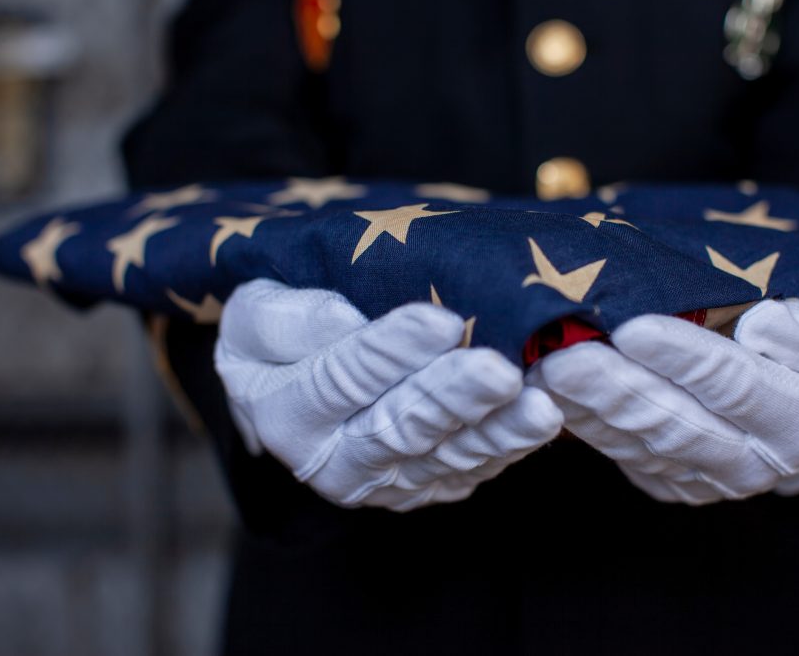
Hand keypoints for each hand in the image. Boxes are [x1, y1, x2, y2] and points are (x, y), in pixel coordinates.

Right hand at [215, 279, 561, 511]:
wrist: (297, 382)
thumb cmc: (283, 335)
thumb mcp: (256, 311)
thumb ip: (289, 320)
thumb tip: (344, 322)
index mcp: (286, 415)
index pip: (343, 377)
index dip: (392, 350)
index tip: (440, 320)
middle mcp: (336, 463)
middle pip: (401, 426)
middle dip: (454, 397)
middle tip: (498, 370)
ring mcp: (388, 482)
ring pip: (447, 455)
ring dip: (496, 431)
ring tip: (537, 405)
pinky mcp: (428, 486)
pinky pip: (472, 468)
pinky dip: (509, 445)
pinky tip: (541, 420)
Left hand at [528, 291, 798, 503]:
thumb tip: (762, 328)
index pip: (734, 383)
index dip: (683, 357)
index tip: (634, 326)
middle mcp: (750, 462)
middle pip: (673, 421)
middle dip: (613, 388)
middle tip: (563, 356)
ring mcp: (703, 478)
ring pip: (636, 440)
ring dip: (585, 406)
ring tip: (541, 369)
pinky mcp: (668, 480)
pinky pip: (619, 451)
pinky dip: (582, 420)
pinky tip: (547, 392)